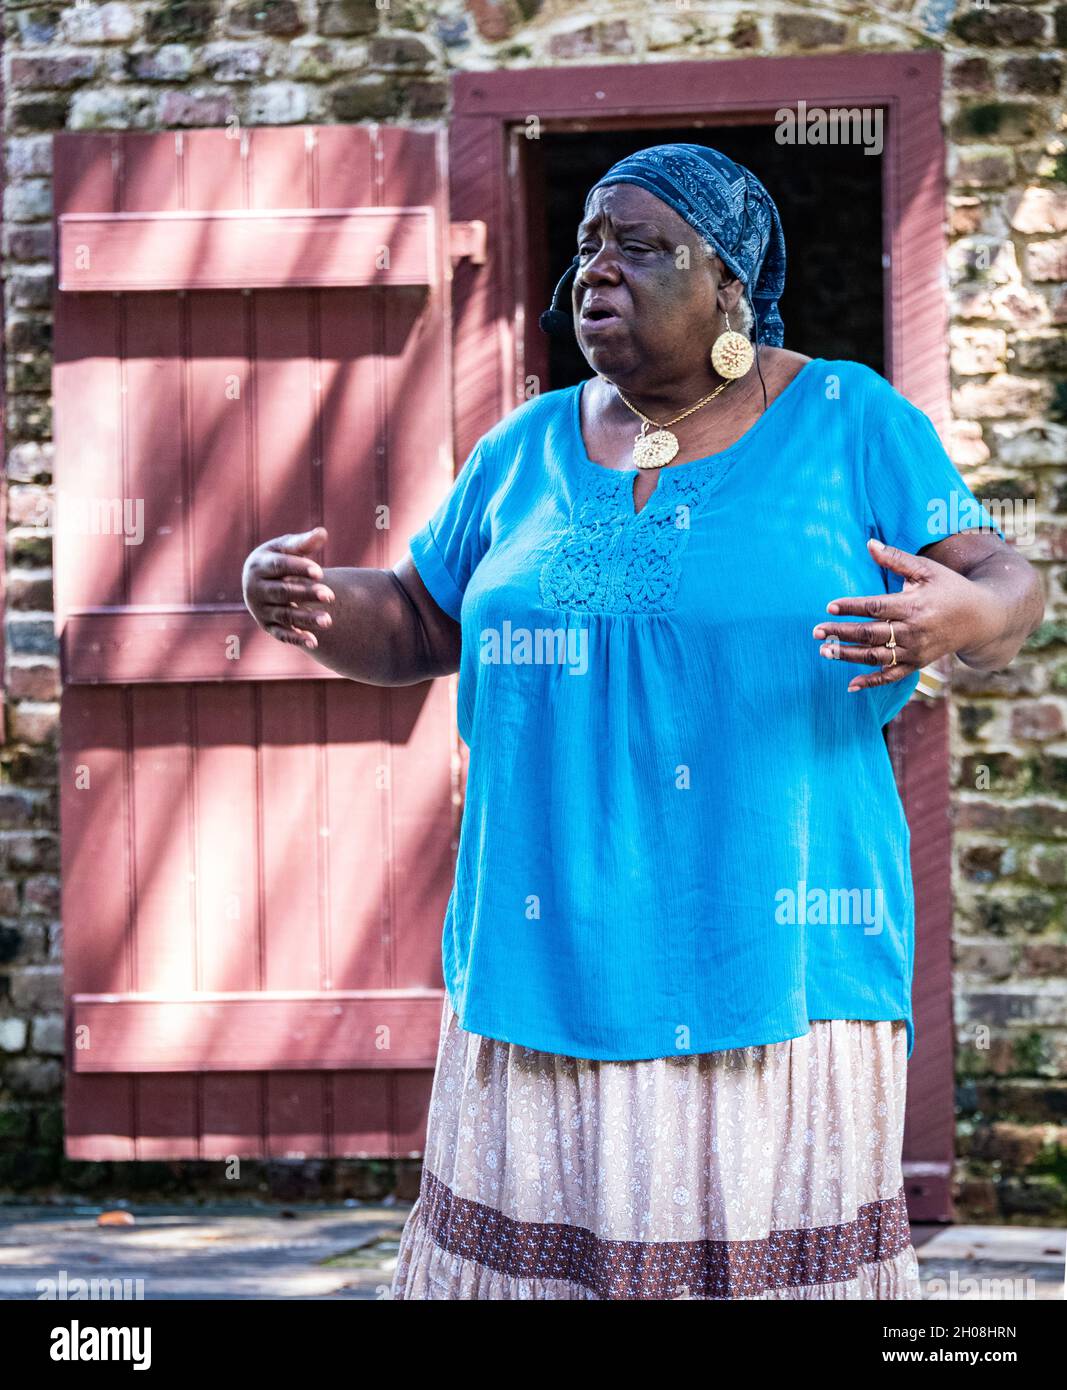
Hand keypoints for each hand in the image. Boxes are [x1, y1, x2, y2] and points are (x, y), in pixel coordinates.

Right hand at [241, 527, 335, 649]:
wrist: (260, 581)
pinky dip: (296, 638)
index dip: (299, 568)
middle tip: (330, 595)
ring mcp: (259, 609)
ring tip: (328, 620)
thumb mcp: (286, 548)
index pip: (279, 566)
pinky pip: (281, 634)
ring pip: (284, 614)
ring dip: (306, 619)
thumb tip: (322, 533)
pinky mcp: (266, 625)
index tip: (320, 572)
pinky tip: (314, 642)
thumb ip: (303, 543)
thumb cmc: (278, 560)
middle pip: (282, 592)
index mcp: (258, 565)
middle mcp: (254, 588)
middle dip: (306, 594)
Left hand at [811, 536, 1000, 692]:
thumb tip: (868, 543)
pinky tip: (850, 685)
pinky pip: (891, 677)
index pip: (875, 607)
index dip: (852, 607)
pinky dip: (871, 683)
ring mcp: (915, 651)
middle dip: (841, 633)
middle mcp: (913, 631)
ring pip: (876, 657)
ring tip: (825, 652)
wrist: (981, 619)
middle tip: (816, 631)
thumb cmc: (950, 588)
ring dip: (849, 656)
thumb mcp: (926, 570)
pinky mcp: (918, 664)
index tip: (829, 606)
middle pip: (871, 633)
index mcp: (913, 605)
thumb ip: (896, 558)